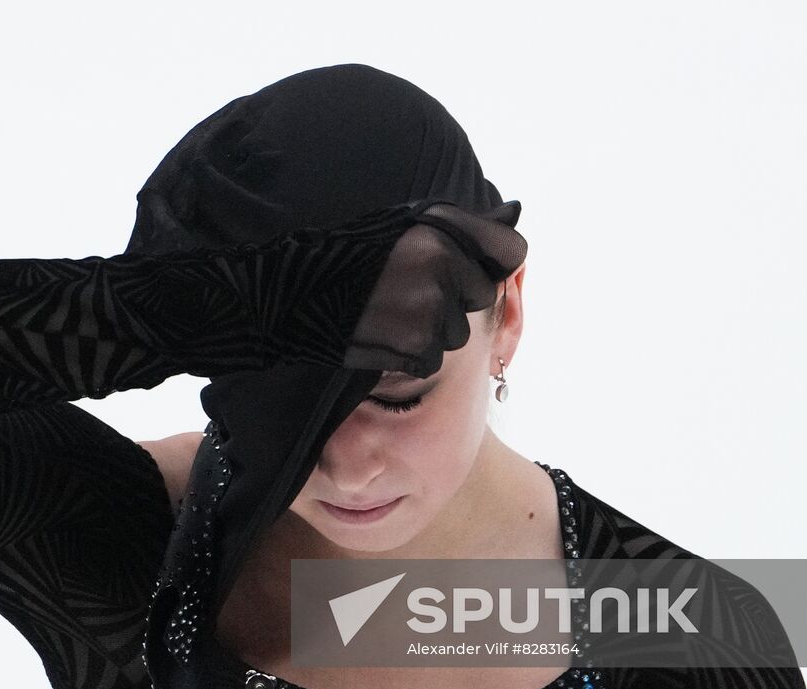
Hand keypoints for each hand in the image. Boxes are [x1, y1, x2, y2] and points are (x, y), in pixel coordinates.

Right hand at [343, 201, 525, 377]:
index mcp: (444, 228)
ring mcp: (433, 309)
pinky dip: (410, 355)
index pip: (511, 250)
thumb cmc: (349, 256)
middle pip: (481, 295)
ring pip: (458, 333)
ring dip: (431, 330)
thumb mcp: (405, 225)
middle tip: (408, 294)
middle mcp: (444, 265)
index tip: (466, 266)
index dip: (491, 261)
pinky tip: (380, 337)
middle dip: (454, 299)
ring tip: (390, 315)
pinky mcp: (419, 348)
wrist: (291, 295)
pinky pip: (433, 359)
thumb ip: (465, 225)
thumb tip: (516, 212)